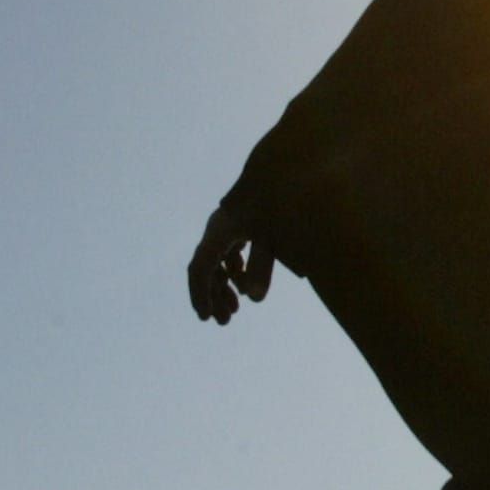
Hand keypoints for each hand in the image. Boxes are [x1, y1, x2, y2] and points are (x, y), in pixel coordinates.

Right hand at [188, 205, 275, 324]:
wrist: (289, 168)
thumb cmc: (281, 201)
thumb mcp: (272, 236)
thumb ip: (262, 268)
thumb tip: (255, 299)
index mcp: (220, 230)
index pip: (200, 268)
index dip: (201, 294)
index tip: (206, 317)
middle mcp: (219, 227)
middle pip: (208, 268)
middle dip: (215, 296)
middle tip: (225, 321)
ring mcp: (229, 223)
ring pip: (218, 261)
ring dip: (225, 285)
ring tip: (236, 307)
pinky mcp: (242, 221)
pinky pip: (229, 250)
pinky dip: (234, 269)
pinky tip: (243, 281)